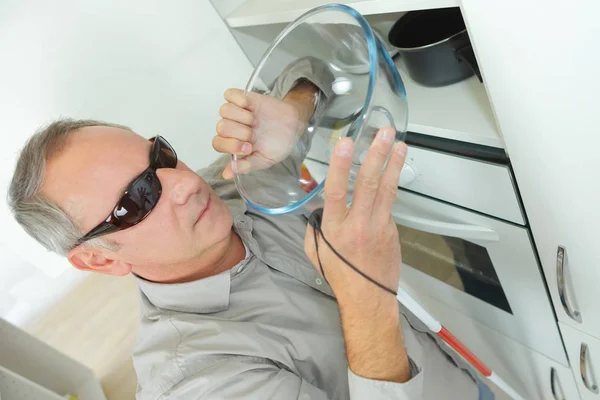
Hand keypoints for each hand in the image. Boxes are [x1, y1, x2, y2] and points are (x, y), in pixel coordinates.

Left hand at [214, 85, 316, 178]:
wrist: (293, 125)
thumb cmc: (278, 144)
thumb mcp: (264, 160)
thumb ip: (246, 166)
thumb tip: (227, 174)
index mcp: (233, 144)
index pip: (218, 143)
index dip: (231, 145)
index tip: (248, 147)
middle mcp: (231, 128)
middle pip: (221, 127)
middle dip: (240, 132)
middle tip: (254, 134)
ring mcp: (236, 112)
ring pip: (224, 110)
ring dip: (242, 117)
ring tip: (255, 121)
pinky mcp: (242, 98)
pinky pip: (230, 94)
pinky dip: (240, 100)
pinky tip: (251, 107)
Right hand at [304, 127, 406, 308]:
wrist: (368, 297)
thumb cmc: (338, 274)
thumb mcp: (315, 250)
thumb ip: (318, 224)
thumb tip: (323, 207)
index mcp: (335, 227)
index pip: (336, 190)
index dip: (339, 165)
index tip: (345, 142)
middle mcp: (358, 223)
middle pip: (368, 183)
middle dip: (376, 154)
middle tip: (384, 133)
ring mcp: (379, 226)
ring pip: (387, 189)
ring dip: (393, 164)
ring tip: (400, 144)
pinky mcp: (392, 230)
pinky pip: (389, 205)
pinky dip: (389, 189)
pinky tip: (391, 175)